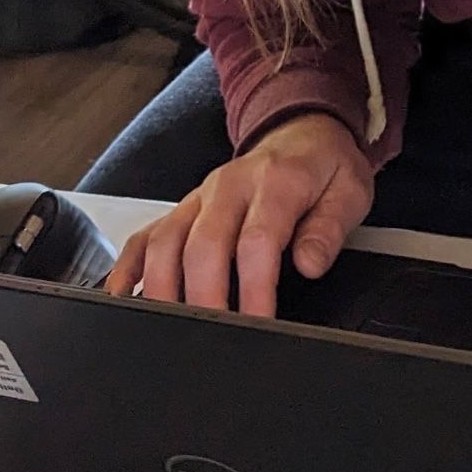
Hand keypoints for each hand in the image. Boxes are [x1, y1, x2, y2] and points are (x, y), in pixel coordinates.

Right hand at [106, 112, 372, 317]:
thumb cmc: (324, 167)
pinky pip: (146, 234)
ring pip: (166, 241)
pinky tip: (123, 297)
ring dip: (163, 290)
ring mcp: (200, 196)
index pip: (257, 240)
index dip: (254, 288)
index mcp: (277, 181)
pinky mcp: (182, 207)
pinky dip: (128, 267)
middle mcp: (231, 186)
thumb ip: (329, 228)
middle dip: (204, 299)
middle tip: (214, 339)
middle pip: (203, 245)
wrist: (302, 131)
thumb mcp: (349, 191)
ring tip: (171, 333)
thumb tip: (310, 263)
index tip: (259, 324)